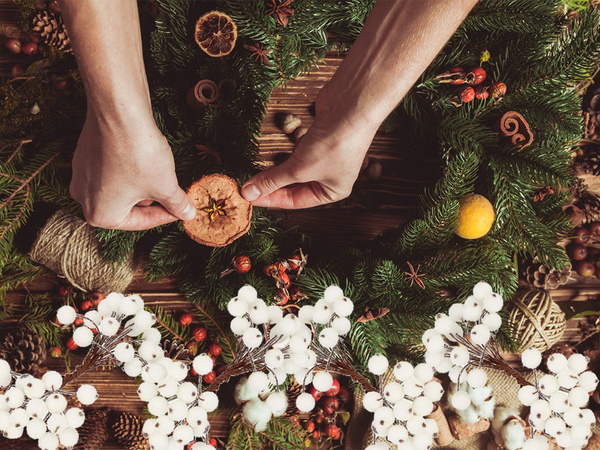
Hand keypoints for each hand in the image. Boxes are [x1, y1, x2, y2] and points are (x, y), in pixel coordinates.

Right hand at [69, 110, 195, 229]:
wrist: (120, 112)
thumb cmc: (139, 154)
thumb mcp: (165, 186)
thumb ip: (176, 204)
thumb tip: (187, 214)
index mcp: (100, 215)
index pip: (140, 222)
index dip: (165, 216)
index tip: (181, 211)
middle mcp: (83, 198)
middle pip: (127, 207)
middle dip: (152, 201)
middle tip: (174, 195)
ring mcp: (81, 175)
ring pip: (119, 188)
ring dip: (141, 185)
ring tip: (162, 176)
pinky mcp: (84, 154)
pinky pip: (110, 170)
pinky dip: (128, 169)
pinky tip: (144, 160)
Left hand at [241, 88, 378, 208]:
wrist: (351, 106)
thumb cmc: (334, 144)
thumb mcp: (299, 169)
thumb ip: (272, 180)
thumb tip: (249, 193)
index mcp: (332, 191)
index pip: (295, 201)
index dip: (270, 199)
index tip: (249, 197)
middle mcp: (330, 176)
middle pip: (294, 186)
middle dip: (271, 185)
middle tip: (247, 186)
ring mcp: (325, 155)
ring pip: (294, 168)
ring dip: (275, 169)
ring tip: (254, 172)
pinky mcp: (318, 137)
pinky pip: (296, 151)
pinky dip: (282, 153)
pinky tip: (269, 154)